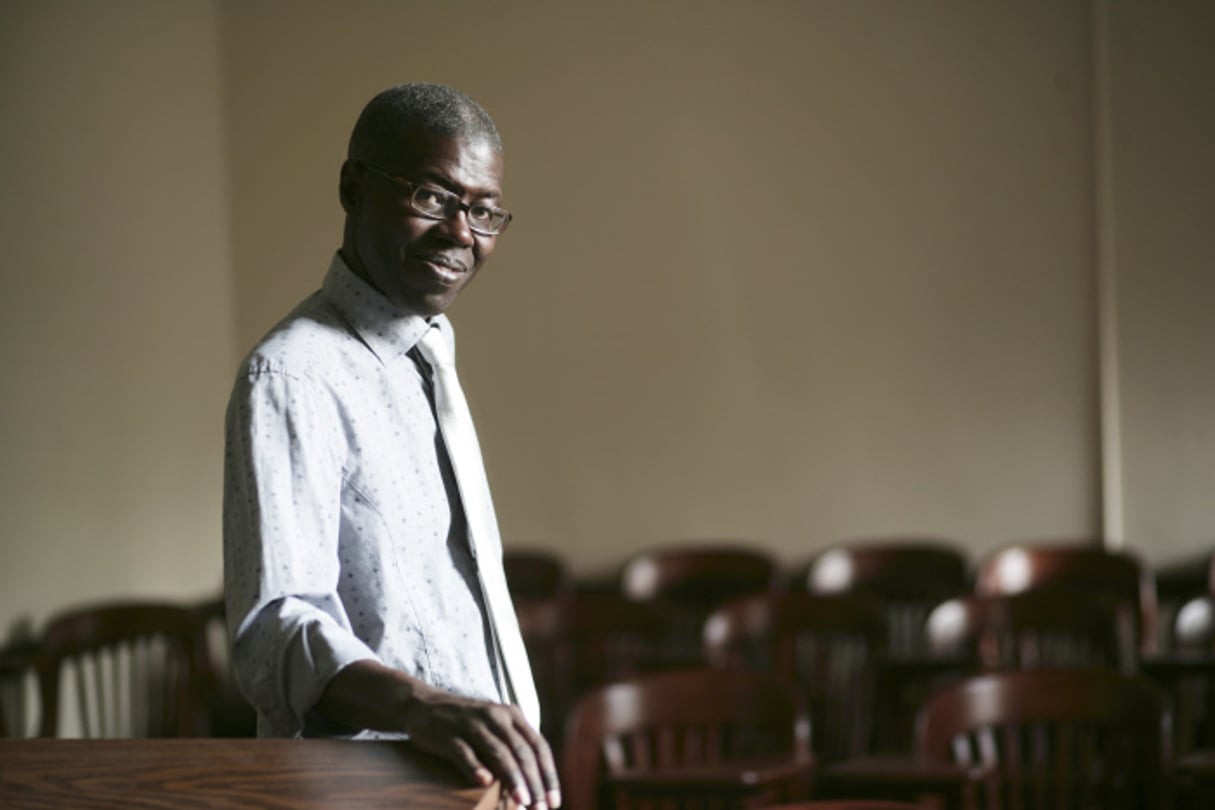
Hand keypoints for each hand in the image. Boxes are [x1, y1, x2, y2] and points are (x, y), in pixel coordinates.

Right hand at [401, 683, 559, 808]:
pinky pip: (464, 752)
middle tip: (540, 808)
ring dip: (513, 778)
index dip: (548, 775)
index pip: (538, 746)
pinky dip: (475, 767)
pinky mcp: (448, 734)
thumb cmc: (466, 725)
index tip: (554, 802)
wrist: (424, 705)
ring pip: (498, 752)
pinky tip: (485, 783)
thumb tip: (536, 785)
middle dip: (534, 782)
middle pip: (522, 751)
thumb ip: (514, 748)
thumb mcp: (495, 728)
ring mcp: (472, 724)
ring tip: (522, 801)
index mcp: (512, 715)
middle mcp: (496, 716)